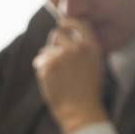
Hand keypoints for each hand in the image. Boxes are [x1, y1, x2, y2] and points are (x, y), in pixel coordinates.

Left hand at [32, 14, 109, 133]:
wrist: (80, 111)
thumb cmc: (88, 90)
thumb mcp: (94, 64)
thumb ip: (83, 48)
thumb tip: (65, 31)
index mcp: (92, 47)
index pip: (79, 23)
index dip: (68, 22)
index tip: (63, 24)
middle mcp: (77, 48)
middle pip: (57, 33)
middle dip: (54, 42)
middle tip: (56, 56)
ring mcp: (61, 56)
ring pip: (46, 49)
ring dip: (47, 58)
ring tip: (57, 74)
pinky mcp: (48, 66)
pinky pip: (40, 62)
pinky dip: (42, 69)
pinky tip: (51, 81)